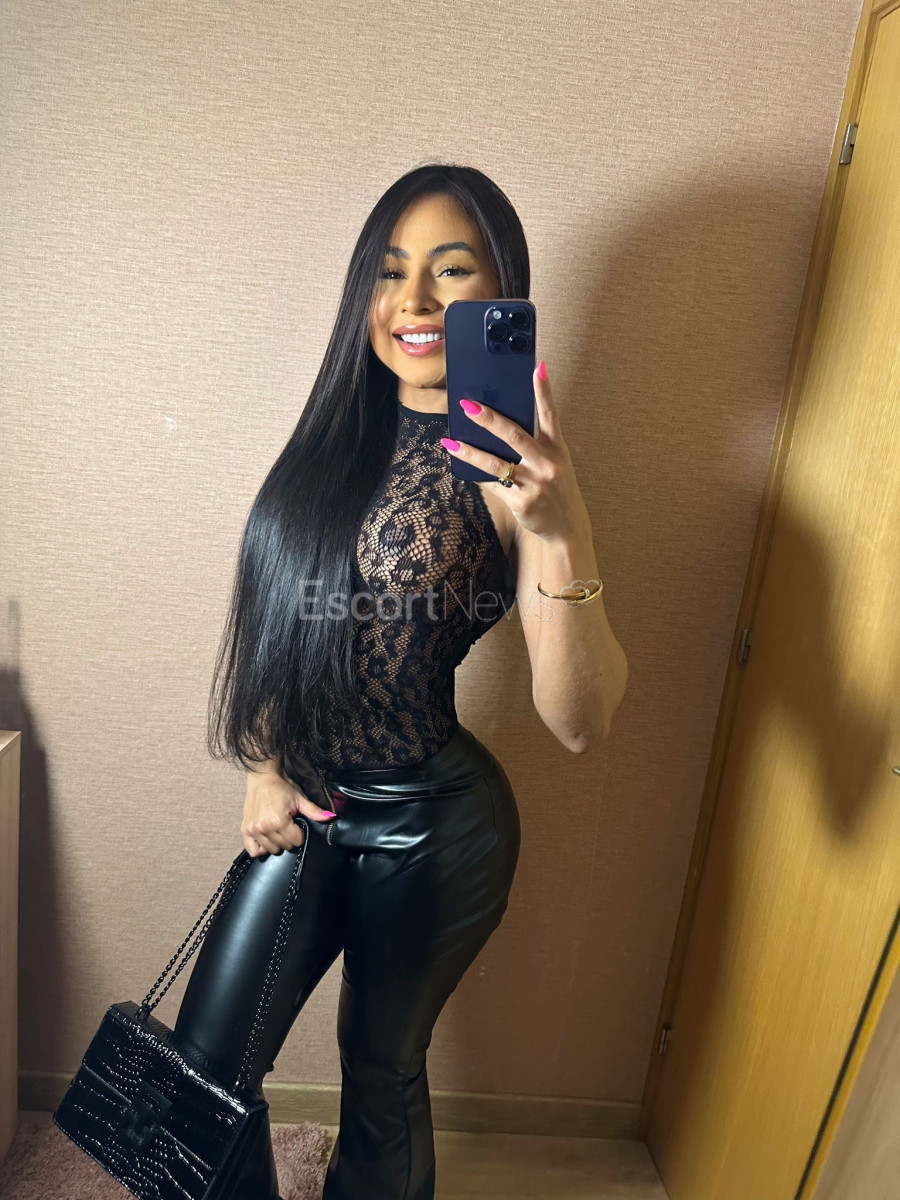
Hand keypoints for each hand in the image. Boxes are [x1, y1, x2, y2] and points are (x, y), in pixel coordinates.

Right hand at [242, 770, 335, 857]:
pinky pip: (253, 850)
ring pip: (271, 850)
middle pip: (284, 847)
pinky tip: (266, 839)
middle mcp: (264, 828)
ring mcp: (253, 830)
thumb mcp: (300, 798)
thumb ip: (314, 811)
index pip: (296, 841)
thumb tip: (330, 817)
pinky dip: (261, 848)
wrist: (262, 777)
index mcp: (279, 821)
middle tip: (288, 825)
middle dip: (289, 838)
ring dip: (277, 843)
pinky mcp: (245, 830)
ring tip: (277, 829)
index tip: (297, 824)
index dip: (300, 833)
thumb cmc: (281, 786)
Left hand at [440, 360, 591, 543]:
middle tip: (468, 406)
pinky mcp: (522, 502)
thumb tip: (498, 426)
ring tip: (450, 442)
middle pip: (514, 435)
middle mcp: (547, 464)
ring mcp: (534, 484)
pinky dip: (478, 475)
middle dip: (489, 419)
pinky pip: (493, 485)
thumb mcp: (554, 462)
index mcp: (556, 449)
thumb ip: (535, 444)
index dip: (544, 391)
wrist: (566, 527)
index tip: (537, 368)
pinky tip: (462, 468)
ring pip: (496, 463)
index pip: (550, 415)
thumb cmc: (555, 487)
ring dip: (470, 452)